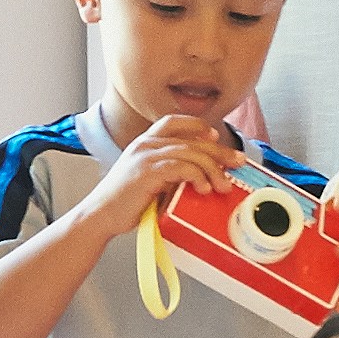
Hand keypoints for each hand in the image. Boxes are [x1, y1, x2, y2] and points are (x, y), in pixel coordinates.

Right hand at [78, 114, 242, 241]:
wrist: (101, 216)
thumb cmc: (125, 204)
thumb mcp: (150, 181)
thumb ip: (170, 173)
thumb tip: (201, 177)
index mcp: (144, 143)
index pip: (174, 121)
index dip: (198, 126)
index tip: (215, 136)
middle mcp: (145, 144)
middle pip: (191, 139)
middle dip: (219, 150)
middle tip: (237, 161)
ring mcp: (146, 156)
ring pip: (191, 152)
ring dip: (213, 168)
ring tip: (223, 185)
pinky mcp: (148, 171)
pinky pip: (182, 167)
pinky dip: (198, 176)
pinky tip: (204, 188)